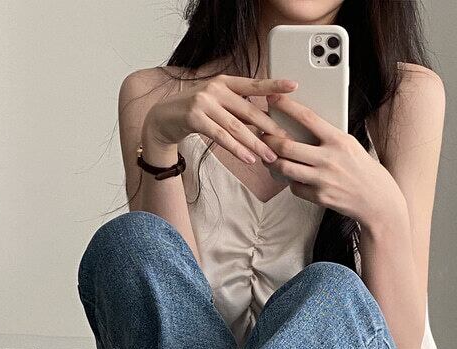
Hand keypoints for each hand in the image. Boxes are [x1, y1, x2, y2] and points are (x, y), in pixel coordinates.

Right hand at [143, 75, 297, 164]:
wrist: (162, 118)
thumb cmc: (193, 112)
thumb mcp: (216, 103)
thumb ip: (236, 107)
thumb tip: (263, 121)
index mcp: (224, 82)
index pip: (253, 84)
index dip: (274, 85)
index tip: (293, 86)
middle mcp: (215, 89)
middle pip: (248, 111)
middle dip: (268, 128)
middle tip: (284, 141)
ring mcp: (204, 102)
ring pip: (236, 127)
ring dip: (254, 143)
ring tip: (268, 156)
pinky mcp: (194, 118)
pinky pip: (221, 136)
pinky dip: (236, 149)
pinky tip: (248, 158)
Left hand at [261, 94, 407, 229]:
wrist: (377, 201)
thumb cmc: (363, 170)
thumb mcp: (350, 146)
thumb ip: (328, 138)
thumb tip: (302, 128)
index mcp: (339, 140)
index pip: (307, 117)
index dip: (286, 106)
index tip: (272, 98)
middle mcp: (329, 158)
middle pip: (287, 146)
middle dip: (269, 140)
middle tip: (262, 136)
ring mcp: (323, 179)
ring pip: (284, 168)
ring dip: (272, 162)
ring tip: (269, 157)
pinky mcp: (319, 197)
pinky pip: (294, 187)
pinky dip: (290, 182)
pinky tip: (292, 178)